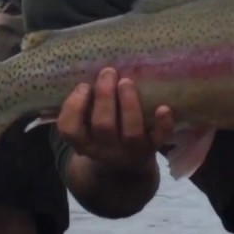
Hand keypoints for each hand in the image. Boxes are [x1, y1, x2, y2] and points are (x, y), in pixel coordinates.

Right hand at [56, 67, 174, 172]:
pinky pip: (158, 139)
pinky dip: (162, 125)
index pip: (69, 129)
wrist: (125, 167)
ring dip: (129, 105)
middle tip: (108, 72)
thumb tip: (86, 66)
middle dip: (105, 97)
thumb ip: (83, 106)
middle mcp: (104, 150)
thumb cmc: (101, 134)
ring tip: (127, 82)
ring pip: (130, 132)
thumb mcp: (85, 126)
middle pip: (103, 126)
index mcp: (83, 142)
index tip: (84, 86)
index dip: (74, 106)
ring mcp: (129, 151)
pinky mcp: (151, 149)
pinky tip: (164, 108)